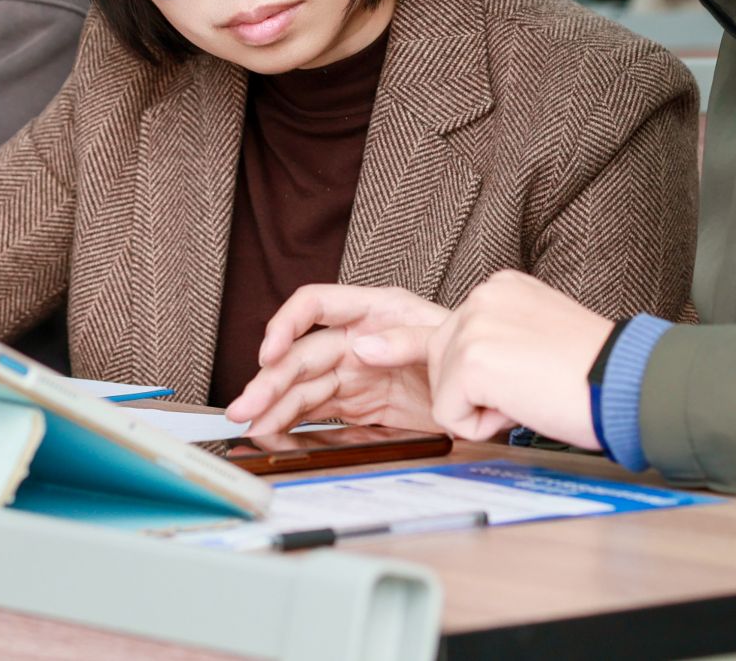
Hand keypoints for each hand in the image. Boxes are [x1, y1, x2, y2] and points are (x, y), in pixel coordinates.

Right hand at [226, 284, 449, 434]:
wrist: (490, 390)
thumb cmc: (470, 352)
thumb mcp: (442, 340)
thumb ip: (402, 340)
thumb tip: (359, 347)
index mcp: (375, 310)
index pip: (315, 305)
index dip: (286, 325)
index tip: (270, 352)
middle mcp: (357, 338)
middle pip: (302, 355)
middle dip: (270, 381)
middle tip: (245, 408)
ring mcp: (354, 372)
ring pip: (303, 386)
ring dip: (274, 405)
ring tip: (250, 425)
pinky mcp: (358, 403)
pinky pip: (317, 409)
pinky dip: (294, 420)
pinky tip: (274, 431)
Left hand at [390, 270, 612, 446]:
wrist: (630, 384)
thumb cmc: (593, 373)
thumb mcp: (533, 337)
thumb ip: (489, 339)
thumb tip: (378, 348)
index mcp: (499, 288)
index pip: (453, 338)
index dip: (484, 373)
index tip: (531, 370)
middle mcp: (481, 296)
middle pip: (439, 364)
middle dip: (477, 390)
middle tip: (535, 384)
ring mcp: (474, 325)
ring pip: (443, 391)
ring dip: (482, 408)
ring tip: (532, 393)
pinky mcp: (472, 361)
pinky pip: (449, 416)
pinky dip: (483, 427)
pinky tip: (524, 407)